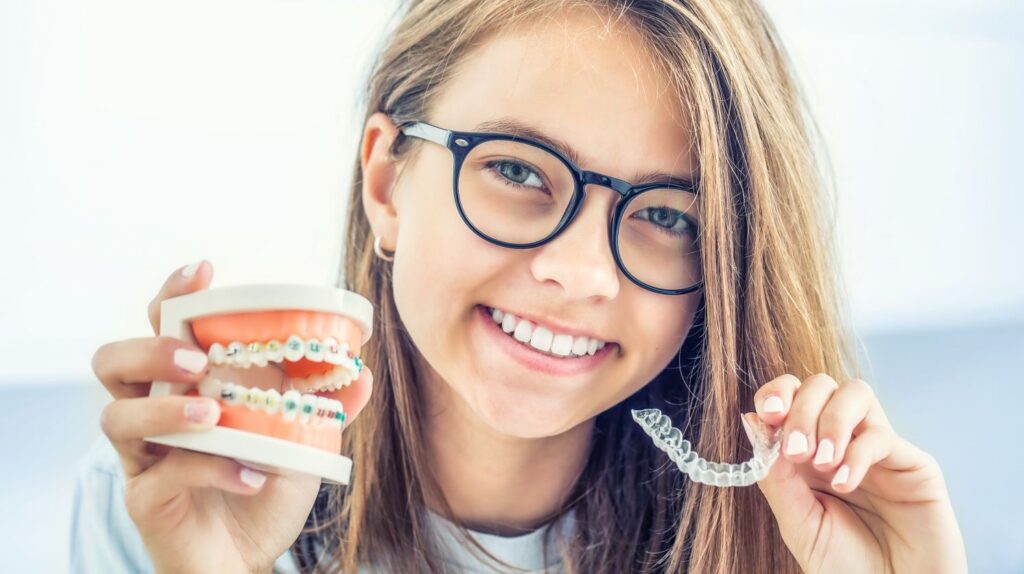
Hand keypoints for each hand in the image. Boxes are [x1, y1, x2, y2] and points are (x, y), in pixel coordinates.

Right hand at [90, 262, 373, 572]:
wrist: (247, 557)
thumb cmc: (263, 486)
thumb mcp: (301, 440)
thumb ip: (325, 405)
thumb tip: (361, 372)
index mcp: (186, 385)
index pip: (161, 326)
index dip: (173, 294)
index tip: (204, 272)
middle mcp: (154, 413)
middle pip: (112, 362)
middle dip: (150, 350)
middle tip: (197, 361)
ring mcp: (144, 457)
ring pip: (116, 417)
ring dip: (166, 409)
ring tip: (214, 416)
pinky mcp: (146, 499)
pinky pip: (162, 475)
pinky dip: (211, 469)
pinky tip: (252, 475)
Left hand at [745, 373, 966, 573]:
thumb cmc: (845, 567)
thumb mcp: (798, 523)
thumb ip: (775, 476)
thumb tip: (750, 421)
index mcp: (808, 452)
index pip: (791, 396)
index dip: (776, 394)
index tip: (766, 415)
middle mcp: (843, 442)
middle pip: (821, 385)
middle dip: (802, 409)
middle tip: (796, 450)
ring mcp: (878, 449)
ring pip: (856, 393)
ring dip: (831, 420)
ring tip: (821, 463)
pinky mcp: (913, 464)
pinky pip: (882, 436)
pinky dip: (856, 454)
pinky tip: (843, 483)